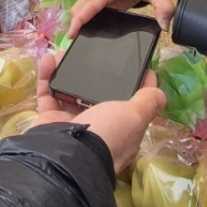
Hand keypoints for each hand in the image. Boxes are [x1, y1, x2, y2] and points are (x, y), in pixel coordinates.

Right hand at [31, 52, 163, 174]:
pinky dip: (47, 76)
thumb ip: (147, 102)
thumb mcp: (134, 117)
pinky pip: (48, 93)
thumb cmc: (107, 133)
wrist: (66, 154)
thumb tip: (160, 93)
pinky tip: (48, 60)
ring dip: (66, 70)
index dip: (132, 84)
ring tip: (64, 52)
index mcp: (122, 131)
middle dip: (92, 73)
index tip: (131, 63)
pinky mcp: (50, 121)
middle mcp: (98, 128)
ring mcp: (72, 124)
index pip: (130, 104)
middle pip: (95, 94)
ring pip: (70, 90)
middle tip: (90, 53)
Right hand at [69, 0, 173, 36]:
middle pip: (78, 8)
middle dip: (74, 24)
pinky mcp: (100, 0)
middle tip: (72, 44)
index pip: (88, 5)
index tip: (71, 35)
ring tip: (76, 42)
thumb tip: (165, 26)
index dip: (78, 20)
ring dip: (77, 22)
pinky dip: (84, 21)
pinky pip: (88, 11)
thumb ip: (163, 6)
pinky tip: (87, 34)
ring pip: (80, 9)